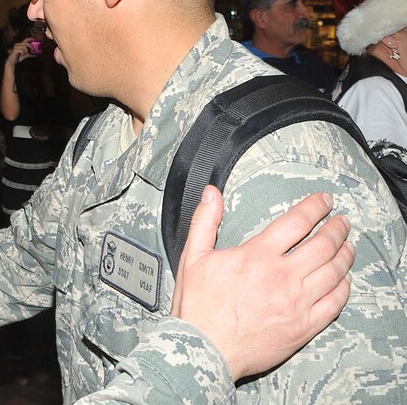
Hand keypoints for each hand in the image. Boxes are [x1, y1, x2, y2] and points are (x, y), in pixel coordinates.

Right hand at [6, 38, 33, 66]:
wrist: (12, 62)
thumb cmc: (18, 58)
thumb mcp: (25, 56)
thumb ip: (30, 54)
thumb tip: (36, 54)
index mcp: (20, 44)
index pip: (26, 39)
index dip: (31, 39)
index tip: (35, 40)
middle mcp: (18, 44)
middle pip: (27, 43)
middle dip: (31, 47)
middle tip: (33, 51)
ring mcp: (16, 47)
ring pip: (25, 47)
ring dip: (26, 52)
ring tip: (23, 55)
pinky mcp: (15, 50)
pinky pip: (22, 50)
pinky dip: (23, 54)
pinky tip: (20, 55)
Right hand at [171, 186, 353, 380]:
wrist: (205, 349)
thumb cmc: (197, 306)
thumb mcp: (193, 257)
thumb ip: (204, 221)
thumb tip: (211, 192)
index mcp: (257, 256)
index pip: (296, 222)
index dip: (315, 207)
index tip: (324, 201)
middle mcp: (282, 276)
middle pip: (323, 245)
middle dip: (337, 229)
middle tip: (342, 222)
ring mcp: (297, 303)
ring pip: (334, 272)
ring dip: (345, 255)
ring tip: (348, 246)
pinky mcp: (304, 327)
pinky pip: (334, 303)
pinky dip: (343, 288)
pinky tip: (344, 280)